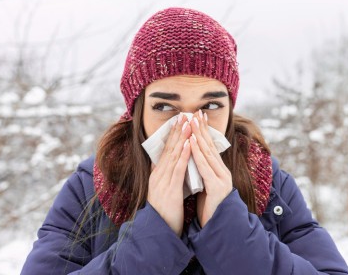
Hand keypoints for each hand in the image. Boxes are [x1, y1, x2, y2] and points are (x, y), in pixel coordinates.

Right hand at [147, 114, 190, 235]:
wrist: (158, 232)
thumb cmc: (164, 212)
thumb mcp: (163, 191)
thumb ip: (165, 177)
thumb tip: (168, 164)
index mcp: (157, 174)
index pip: (165, 150)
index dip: (173, 135)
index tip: (179, 120)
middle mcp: (158, 175)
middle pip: (169, 149)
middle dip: (177, 131)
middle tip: (185, 115)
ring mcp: (162, 181)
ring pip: (173, 155)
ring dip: (181, 138)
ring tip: (188, 123)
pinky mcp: (169, 190)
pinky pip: (178, 169)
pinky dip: (184, 155)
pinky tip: (189, 144)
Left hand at [189, 110, 232, 227]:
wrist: (219, 229)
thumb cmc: (210, 209)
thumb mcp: (205, 187)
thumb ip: (202, 174)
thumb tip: (194, 161)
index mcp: (218, 172)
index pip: (210, 148)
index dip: (203, 132)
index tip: (197, 118)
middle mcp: (222, 172)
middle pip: (210, 146)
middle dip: (202, 128)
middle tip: (196, 112)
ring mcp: (221, 178)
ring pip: (208, 153)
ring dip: (199, 135)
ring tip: (192, 121)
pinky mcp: (216, 186)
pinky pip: (205, 166)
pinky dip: (197, 153)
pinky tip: (191, 142)